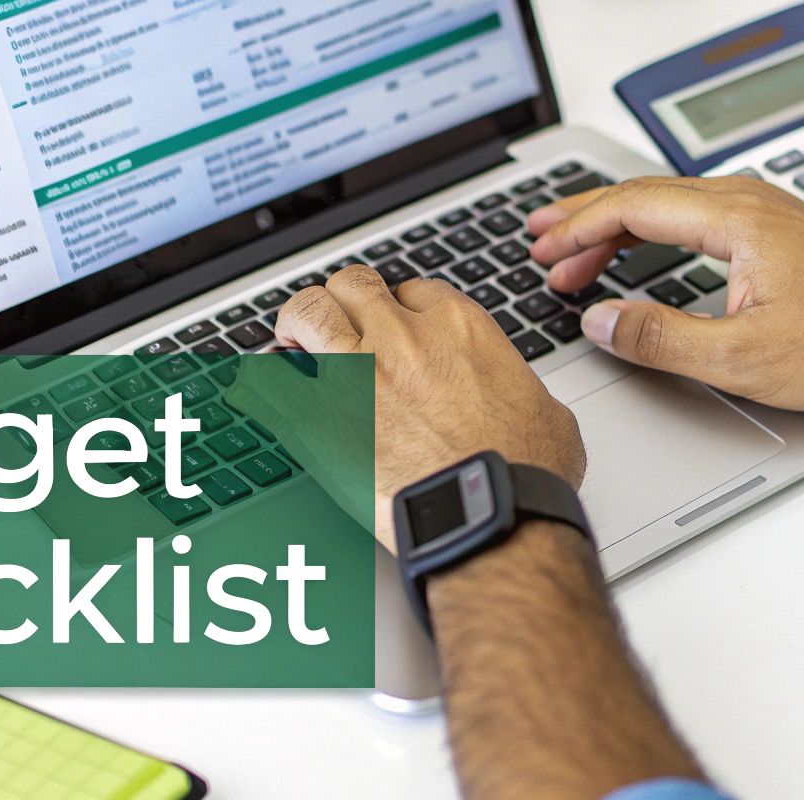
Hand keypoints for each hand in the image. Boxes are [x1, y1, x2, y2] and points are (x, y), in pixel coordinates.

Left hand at [234, 266, 585, 551]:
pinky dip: (262, 382)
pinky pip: (271, 383)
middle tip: (340, 319)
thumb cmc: (522, 473)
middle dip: (346, 299)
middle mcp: (402, 338)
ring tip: (291, 333)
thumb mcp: (546, 410)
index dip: (402, 306)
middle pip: (355, 285)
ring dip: (298, 318)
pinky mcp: (320, 419)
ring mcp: (356, 373)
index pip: (415, 290)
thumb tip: (515, 394)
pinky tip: (257, 385)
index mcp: (459, 328)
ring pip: (308, 310)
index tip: (397, 325)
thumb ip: (515, 385)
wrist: (491, 517)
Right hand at [529, 175, 803, 411]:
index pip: (633, 206)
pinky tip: (645, 250)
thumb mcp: (744, 358)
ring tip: (578, 254)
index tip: (542, 254)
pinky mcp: (782, 231)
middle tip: (539, 244)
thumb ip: (661, 338)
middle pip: (645, 195)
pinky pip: (698, 214)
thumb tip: (603, 322)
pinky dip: (655, 230)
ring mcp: (770, 211)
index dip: (577, 231)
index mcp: (737, 218)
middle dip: (585, 220)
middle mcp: (752, 201)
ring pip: (671, 203)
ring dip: (618, 226)